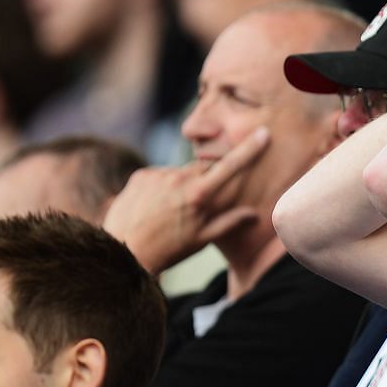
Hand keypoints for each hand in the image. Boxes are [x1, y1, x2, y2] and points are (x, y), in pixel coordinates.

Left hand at [104, 127, 269, 274]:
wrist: (123, 253)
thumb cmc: (167, 251)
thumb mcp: (202, 240)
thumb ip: (229, 222)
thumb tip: (255, 214)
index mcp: (198, 195)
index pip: (230, 166)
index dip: (249, 150)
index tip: (263, 133)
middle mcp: (178, 179)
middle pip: (204, 167)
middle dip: (207, 178)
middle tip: (198, 203)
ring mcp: (158, 175)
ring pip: (180, 172)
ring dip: (182, 184)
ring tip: (170, 211)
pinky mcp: (141, 175)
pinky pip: (160, 175)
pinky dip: (162, 186)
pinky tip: (154, 206)